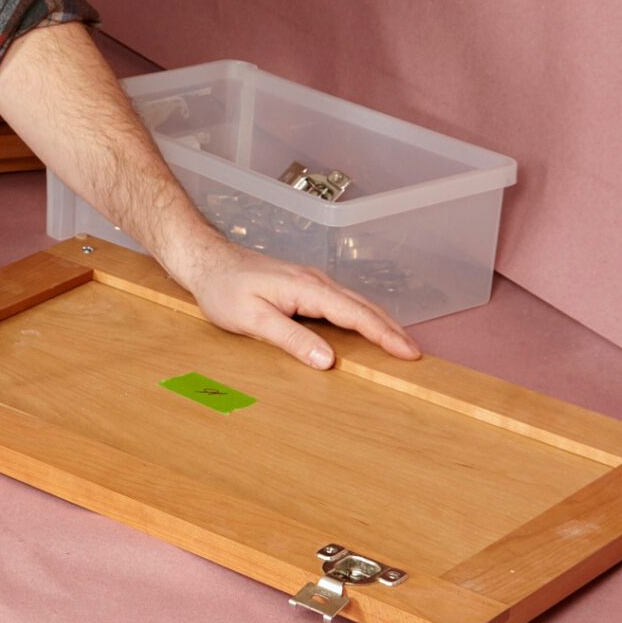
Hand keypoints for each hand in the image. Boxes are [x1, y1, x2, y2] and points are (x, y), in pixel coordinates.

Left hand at [168, 234, 420, 368]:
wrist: (206, 261)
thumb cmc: (223, 289)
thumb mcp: (252, 319)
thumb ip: (290, 339)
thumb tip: (328, 361)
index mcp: (307, 288)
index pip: (356, 314)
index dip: (385, 334)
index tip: (408, 352)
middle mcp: (315, 281)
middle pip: (364, 306)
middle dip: (392, 330)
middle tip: (415, 355)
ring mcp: (311, 282)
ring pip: (356, 303)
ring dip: (380, 323)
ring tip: (400, 346)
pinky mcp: (304, 287)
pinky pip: (342, 303)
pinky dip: (362, 317)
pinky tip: (367, 330)